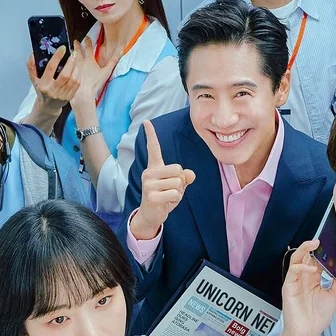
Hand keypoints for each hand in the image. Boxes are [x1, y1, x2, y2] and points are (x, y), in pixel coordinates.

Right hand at [26, 46, 79, 113]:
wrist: (48, 106)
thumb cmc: (41, 90)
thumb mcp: (33, 79)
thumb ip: (31, 66)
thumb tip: (33, 54)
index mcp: (43, 85)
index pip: (51, 68)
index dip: (57, 57)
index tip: (62, 48)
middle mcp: (53, 91)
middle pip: (65, 74)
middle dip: (70, 62)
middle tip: (72, 53)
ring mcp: (62, 95)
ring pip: (73, 79)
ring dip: (76, 67)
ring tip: (76, 59)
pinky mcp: (70, 97)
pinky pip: (77, 84)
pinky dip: (78, 74)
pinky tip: (77, 68)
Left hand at [70, 37, 120, 109]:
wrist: (83, 93)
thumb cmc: (95, 83)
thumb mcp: (106, 72)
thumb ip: (114, 61)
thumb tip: (121, 52)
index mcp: (89, 60)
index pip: (89, 48)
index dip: (88, 42)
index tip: (87, 37)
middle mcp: (80, 62)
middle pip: (78, 51)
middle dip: (77, 45)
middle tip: (75, 41)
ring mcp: (74, 68)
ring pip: (72, 57)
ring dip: (71, 53)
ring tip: (71, 50)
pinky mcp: (69, 74)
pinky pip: (67, 66)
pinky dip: (66, 62)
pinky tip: (65, 63)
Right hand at [130, 120, 195, 239]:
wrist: (152, 215)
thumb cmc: (164, 197)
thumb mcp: (177, 185)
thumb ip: (184, 177)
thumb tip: (190, 174)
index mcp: (155, 167)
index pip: (153, 148)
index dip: (151, 135)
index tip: (146, 121)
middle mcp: (149, 173)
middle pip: (178, 169)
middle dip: (181, 181)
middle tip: (171, 189)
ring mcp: (148, 184)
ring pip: (178, 182)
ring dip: (179, 192)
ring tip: (168, 196)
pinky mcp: (151, 196)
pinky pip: (175, 193)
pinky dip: (176, 199)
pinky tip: (166, 202)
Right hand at [279, 240, 335, 335]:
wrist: (307, 332)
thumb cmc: (317, 317)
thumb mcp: (334, 296)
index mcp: (313, 278)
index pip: (316, 259)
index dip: (322, 251)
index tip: (331, 244)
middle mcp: (304, 277)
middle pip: (305, 255)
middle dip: (312, 246)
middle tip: (321, 240)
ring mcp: (295, 281)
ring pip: (296, 258)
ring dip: (304, 249)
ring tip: (314, 244)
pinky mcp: (288, 286)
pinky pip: (293, 271)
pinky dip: (302, 267)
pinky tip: (312, 269)